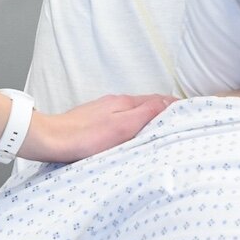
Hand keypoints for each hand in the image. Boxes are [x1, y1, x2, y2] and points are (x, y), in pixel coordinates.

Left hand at [20, 93, 176, 162]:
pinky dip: (134, 121)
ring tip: (162, 125)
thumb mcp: (121, 128)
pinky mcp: (93, 120)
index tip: (189, 111)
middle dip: (164, 108)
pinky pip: (121, 117)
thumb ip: (144, 114)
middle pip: (146, 103)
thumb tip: (167, 102)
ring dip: (149, 115)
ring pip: (133, 110)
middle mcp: (114, 102)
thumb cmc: (84, 137)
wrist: (50, 139)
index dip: (173, 105)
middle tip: (181, 117)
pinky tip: (133, 131)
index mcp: (124, 102)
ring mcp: (103, 110)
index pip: (156, 100)